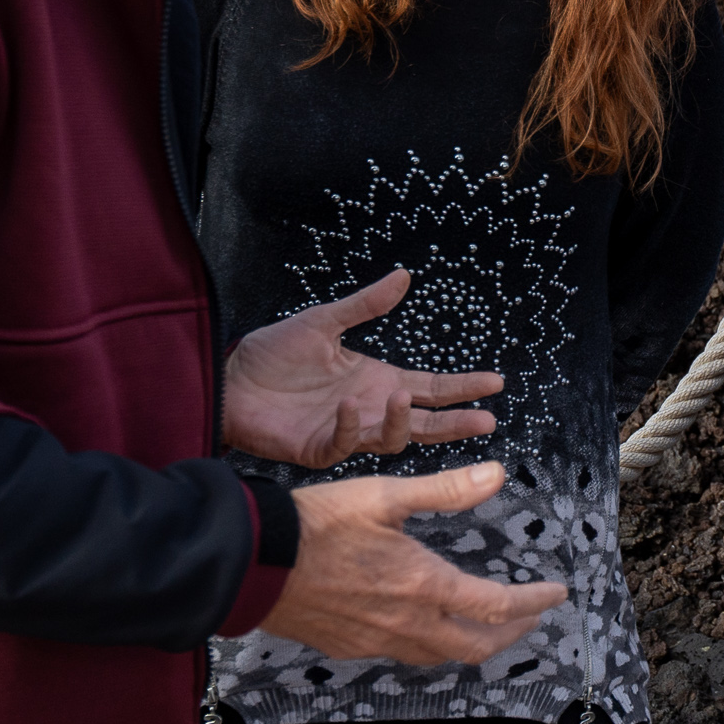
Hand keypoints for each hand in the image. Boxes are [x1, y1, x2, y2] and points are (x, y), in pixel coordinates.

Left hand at [223, 269, 502, 467]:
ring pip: (390, 439)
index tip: (494, 383)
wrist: (229, 379)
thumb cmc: (273, 354)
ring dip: (400, 422)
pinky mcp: (318, 447)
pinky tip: (349, 406)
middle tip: (485, 420)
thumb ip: (365, 304)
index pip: (430, 389)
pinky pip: (344, 443)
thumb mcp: (324, 321)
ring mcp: (347, 431)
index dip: (462, 388)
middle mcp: (370, 409)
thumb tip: (403, 276)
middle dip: (455, 423)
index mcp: (377, 381)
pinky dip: (350, 428)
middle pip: (424, 422)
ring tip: (403, 398)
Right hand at [262, 463, 563, 664]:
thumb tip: (497, 476)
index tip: (557, 594)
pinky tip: (427, 625)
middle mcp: (407, 623)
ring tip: (488, 623)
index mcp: (423, 585)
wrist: (252, 563)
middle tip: (530, 616)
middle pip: (477, 645)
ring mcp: (377, 641)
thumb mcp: (384, 495)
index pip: (497, 607)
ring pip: (441, 655)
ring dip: (473, 642)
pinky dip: (433, 644)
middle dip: (512, 633)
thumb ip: (445, 490)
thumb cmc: (316, 523)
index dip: (534, 603)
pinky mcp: (350, 647)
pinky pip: (405, 654)